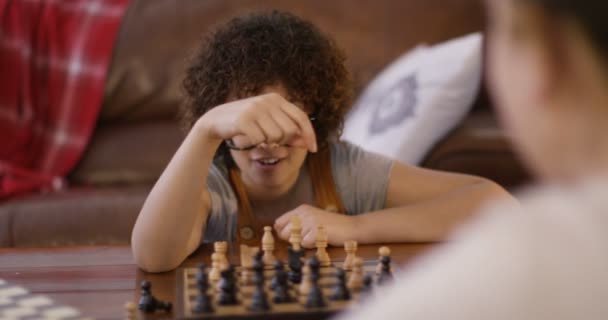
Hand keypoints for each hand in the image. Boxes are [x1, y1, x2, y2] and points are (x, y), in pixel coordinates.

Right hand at [198, 93, 316, 151]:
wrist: (216, 120)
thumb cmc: (247, 124)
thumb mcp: (269, 125)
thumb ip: (287, 132)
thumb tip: (305, 143)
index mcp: (276, 98)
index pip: (301, 117)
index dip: (309, 134)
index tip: (313, 149)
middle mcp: (267, 101)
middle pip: (289, 130)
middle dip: (283, 141)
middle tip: (269, 140)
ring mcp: (255, 109)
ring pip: (276, 137)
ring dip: (267, 143)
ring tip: (257, 137)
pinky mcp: (244, 119)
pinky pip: (260, 140)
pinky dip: (255, 144)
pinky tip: (247, 138)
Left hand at [274, 204, 357, 247]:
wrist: (353, 227)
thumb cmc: (332, 227)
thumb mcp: (312, 220)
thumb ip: (297, 225)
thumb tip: (279, 233)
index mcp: (301, 209)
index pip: (278, 223)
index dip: (284, 233)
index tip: (295, 237)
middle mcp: (303, 213)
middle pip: (283, 233)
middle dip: (293, 240)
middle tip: (308, 239)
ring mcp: (310, 221)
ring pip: (294, 240)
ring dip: (304, 243)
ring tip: (317, 238)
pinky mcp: (316, 230)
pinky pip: (304, 245)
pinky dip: (312, 246)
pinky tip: (321, 241)